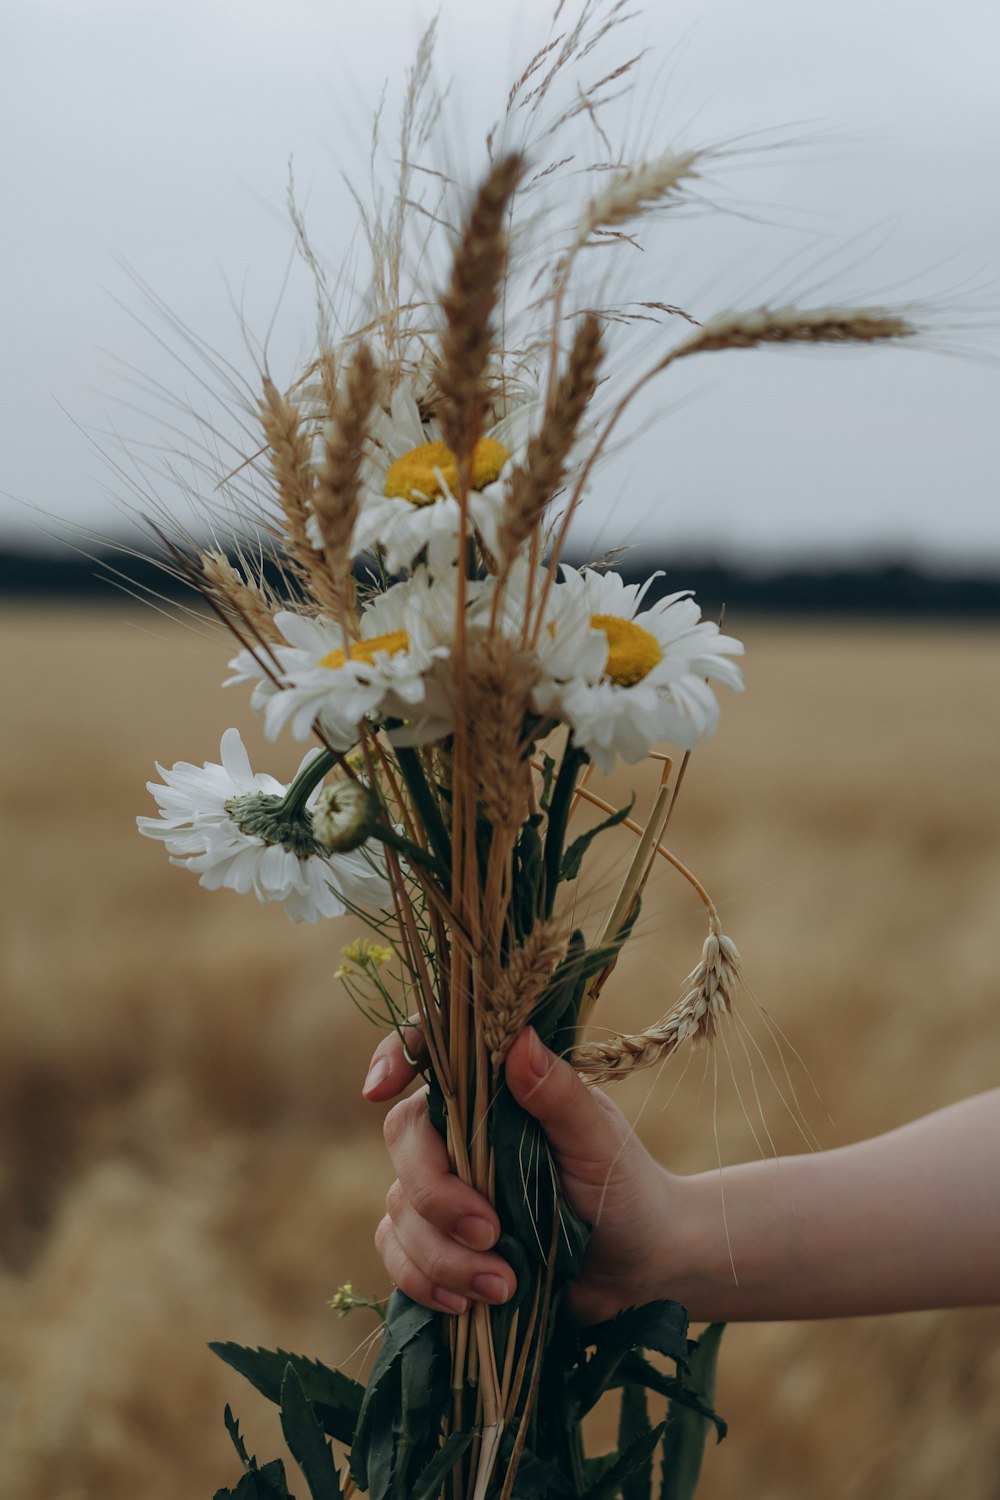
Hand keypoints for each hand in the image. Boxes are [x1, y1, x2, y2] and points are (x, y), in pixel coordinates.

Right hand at [364, 1025, 677, 1324]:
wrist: (642, 1269)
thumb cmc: (626, 1188)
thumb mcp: (598, 1140)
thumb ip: (557, 1094)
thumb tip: (517, 1039)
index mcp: (496, 1093)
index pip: (431, 1055)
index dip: (394, 1056)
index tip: (378, 1088)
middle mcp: (461, 1135)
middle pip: (403, 1142)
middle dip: (436, 1195)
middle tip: (490, 1233)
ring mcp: (445, 1191)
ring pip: (399, 1210)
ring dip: (442, 1256)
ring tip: (503, 1286)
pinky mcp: (441, 1246)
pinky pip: (399, 1258)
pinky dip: (426, 1282)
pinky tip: (468, 1305)